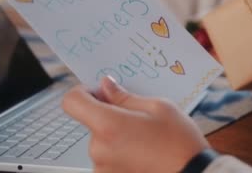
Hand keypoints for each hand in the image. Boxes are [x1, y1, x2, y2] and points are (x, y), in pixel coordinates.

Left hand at [62, 76, 208, 172]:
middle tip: (138, 118)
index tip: (99, 92)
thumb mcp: (158, 107)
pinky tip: (143, 152)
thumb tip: (106, 86)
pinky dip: (121, 152)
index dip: (83, 92)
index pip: (72, 102)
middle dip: (109, 116)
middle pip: (91, 122)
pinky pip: (108, 157)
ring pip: (101, 141)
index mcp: (108, 126)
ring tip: (146, 139)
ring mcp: (102, 167)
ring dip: (117, 136)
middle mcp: (98, 149)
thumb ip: (125, 97)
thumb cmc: (180, 142)